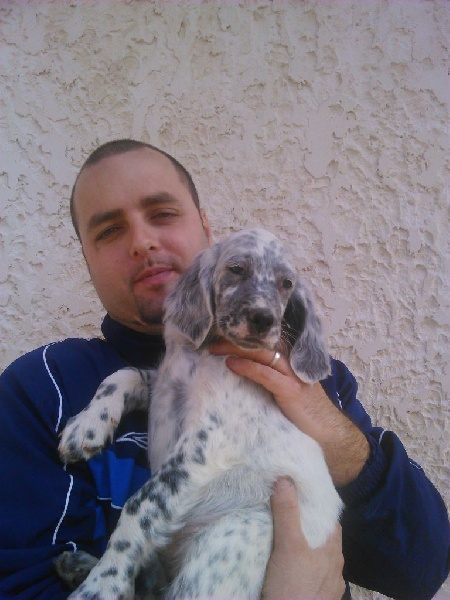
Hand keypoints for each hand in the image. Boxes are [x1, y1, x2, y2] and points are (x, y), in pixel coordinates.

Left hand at [209, 341, 368, 485]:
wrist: (327, 430)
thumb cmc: (302, 411)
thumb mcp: (282, 388)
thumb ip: (267, 376)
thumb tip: (239, 370)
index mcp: (290, 359)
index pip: (263, 341)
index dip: (242, 337)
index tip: (220, 336)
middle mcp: (292, 361)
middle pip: (260, 342)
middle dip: (235, 339)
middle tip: (211, 340)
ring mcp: (293, 374)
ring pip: (261, 353)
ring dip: (235, 349)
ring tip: (215, 349)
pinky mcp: (291, 389)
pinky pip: (265, 373)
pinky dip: (247, 366)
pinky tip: (231, 364)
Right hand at [263, 477, 345, 599]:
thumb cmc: (293, 588)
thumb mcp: (288, 546)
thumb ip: (287, 513)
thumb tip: (286, 478)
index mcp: (333, 549)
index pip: (330, 518)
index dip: (317, 504)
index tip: (300, 492)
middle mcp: (335, 566)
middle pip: (323, 537)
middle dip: (308, 524)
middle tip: (287, 509)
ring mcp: (327, 585)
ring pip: (317, 557)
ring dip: (305, 546)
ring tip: (284, 534)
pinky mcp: (316, 597)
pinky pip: (311, 575)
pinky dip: (301, 566)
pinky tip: (287, 566)